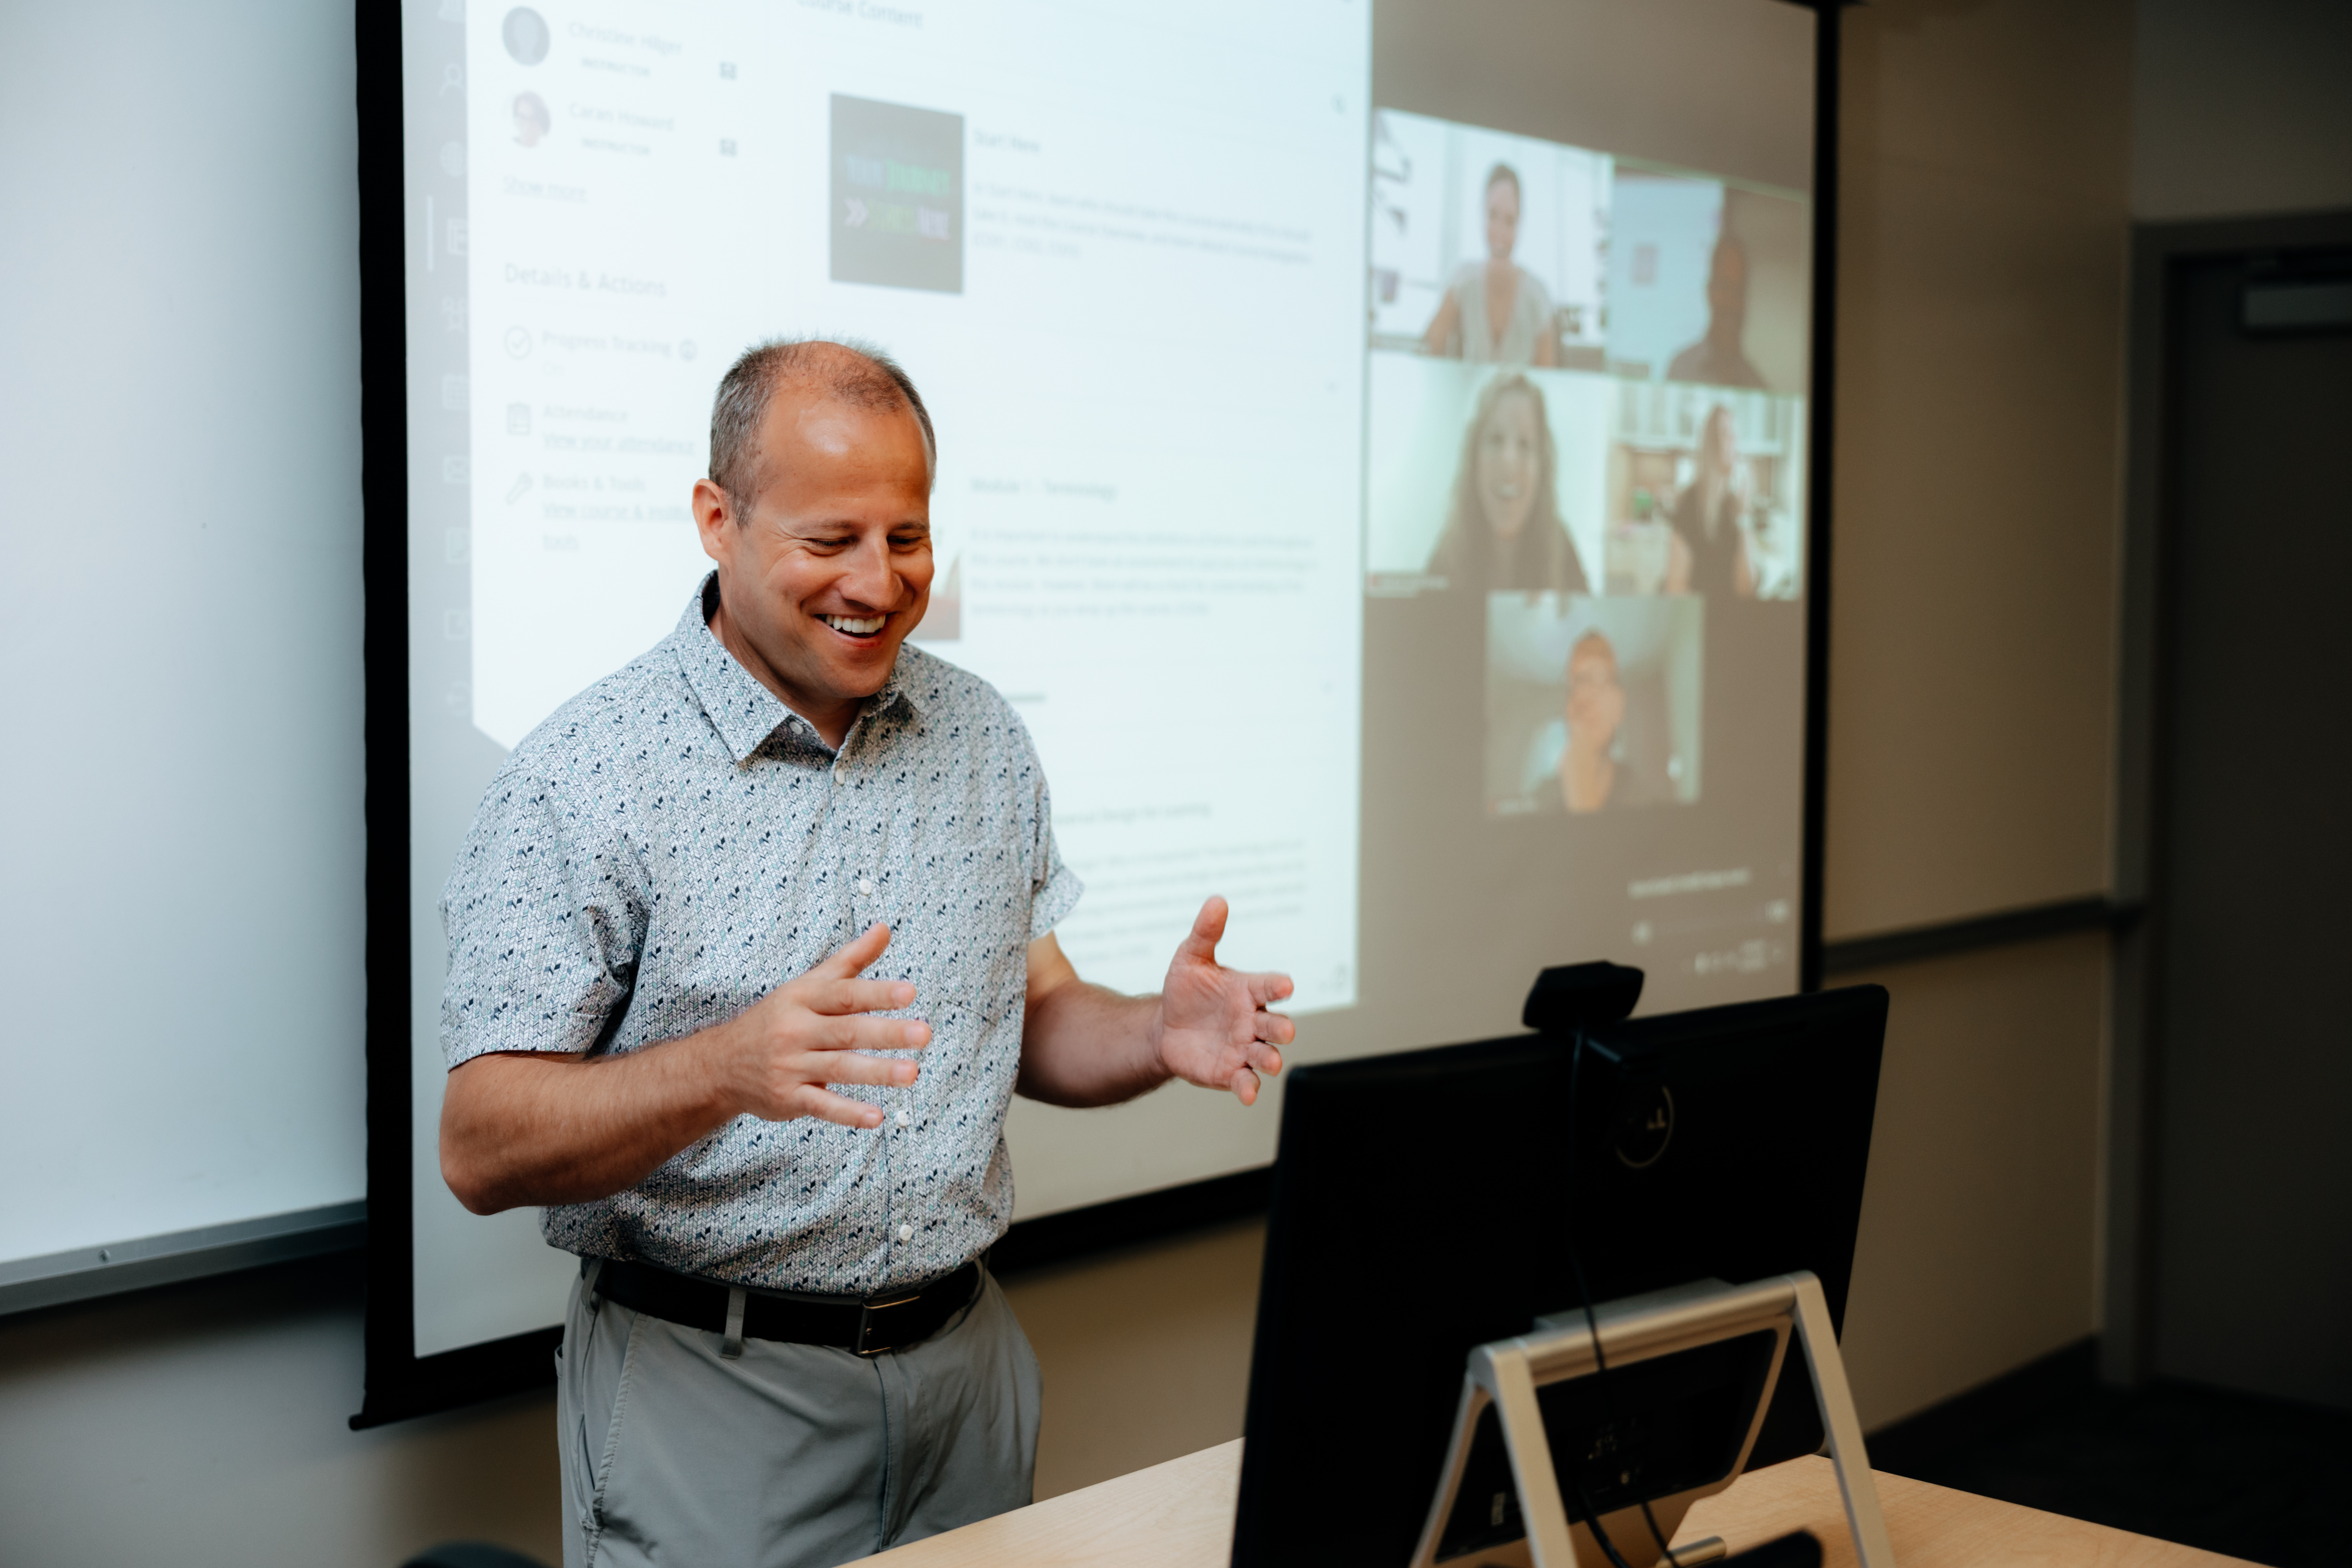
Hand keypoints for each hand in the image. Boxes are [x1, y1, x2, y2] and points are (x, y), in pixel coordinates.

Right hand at [708, 923, 929, 1127]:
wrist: (721, 1064)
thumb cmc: (778, 1019)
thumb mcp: (809, 985)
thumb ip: (851, 960)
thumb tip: (885, 927)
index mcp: (802, 998)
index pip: (844, 994)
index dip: (877, 993)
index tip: (910, 993)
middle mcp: (795, 1030)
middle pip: (847, 1031)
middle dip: (887, 1033)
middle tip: (925, 1034)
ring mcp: (790, 1066)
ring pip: (839, 1068)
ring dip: (877, 1072)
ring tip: (913, 1073)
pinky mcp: (788, 1098)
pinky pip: (821, 1106)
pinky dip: (848, 1113)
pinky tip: (877, 1118)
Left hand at [1149, 897, 1294, 1104]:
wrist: (1166, 1028)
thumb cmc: (1185, 991)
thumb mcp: (1190, 958)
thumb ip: (1206, 932)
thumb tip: (1216, 900)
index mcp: (1248, 990)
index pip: (1269, 986)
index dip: (1278, 986)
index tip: (1285, 986)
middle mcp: (1252, 1020)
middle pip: (1276, 1025)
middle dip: (1282, 1028)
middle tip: (1284, 1030)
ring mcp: (1244, 1047)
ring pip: (1267, 1054)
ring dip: (1271, 1059)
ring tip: (1270, 1062)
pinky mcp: (1230, 1071)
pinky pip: (1246, 1080)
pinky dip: (1250, 1087)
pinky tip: (1248, 1093)